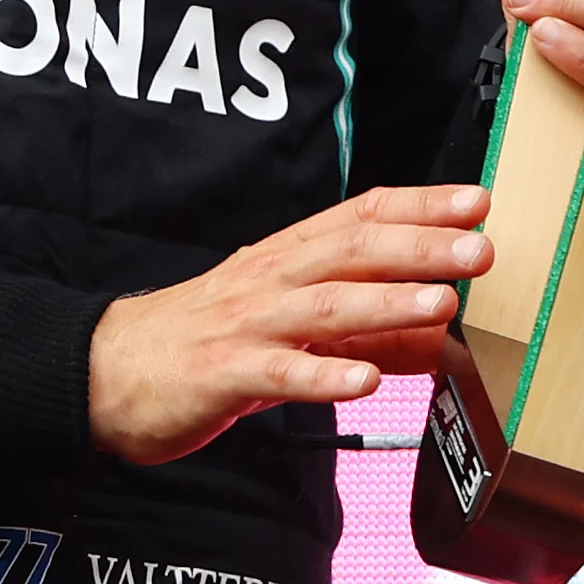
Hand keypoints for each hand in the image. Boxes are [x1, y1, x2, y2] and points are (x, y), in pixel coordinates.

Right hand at [87, 184, 493, 463]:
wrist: (103, 372)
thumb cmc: (202, 343)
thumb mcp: (289, 329)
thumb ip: (362, 332)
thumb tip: (438, 338)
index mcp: (286, 258)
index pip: (361, 216)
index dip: (420, 206)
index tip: (477, 201)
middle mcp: (271, 279)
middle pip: (351, 251)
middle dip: (419, 246)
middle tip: (480, 247)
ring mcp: (246, 324)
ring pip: (324, 306)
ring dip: (387, 302)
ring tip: (442, 303)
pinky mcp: (222, 373)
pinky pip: (278, 374)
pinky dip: (324, 376)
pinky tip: (365, 383)